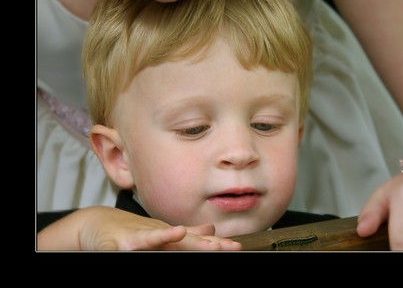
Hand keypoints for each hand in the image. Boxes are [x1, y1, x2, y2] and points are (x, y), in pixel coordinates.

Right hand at [39, 206, 241, 250]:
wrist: (97, 224)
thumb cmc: (132, 232)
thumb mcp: (162, 234)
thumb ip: (188, 235)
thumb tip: (211, 230)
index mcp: (169, 237)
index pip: (196, 242)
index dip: (216, 245)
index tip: (236, 247)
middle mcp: (155, 235)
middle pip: (181, 241)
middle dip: (201, 243)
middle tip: (220, 246)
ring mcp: (135, 239)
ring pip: (152, 238)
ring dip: (165, 236)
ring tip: (178, 234)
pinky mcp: (113, 245)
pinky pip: (122, 247)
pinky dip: (130, 245)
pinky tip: (137, 242)